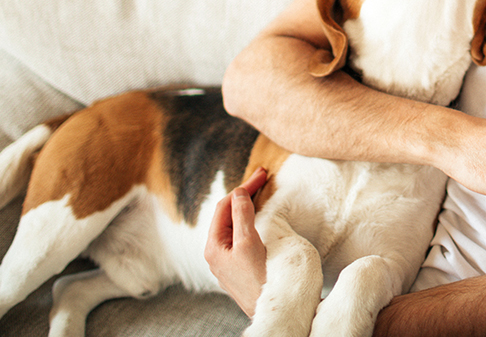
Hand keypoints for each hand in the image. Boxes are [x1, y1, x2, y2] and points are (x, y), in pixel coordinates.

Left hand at [204, 167, 269, 316]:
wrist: (272, 310)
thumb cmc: (258, 280)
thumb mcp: (249, 244)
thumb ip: (242, 216)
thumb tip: (239, 192)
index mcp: (214, 246)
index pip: (225, 206)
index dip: (243, 188)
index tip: (261, 175)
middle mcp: (217, 252)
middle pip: (228, 214)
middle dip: (244, 194)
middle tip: (262, 177)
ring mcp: (227, 259)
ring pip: (234, 224)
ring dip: (247, 206)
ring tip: (260, 191)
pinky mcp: (239, 265)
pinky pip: (241, 235)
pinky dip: (250, 220)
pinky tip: (259, 216)